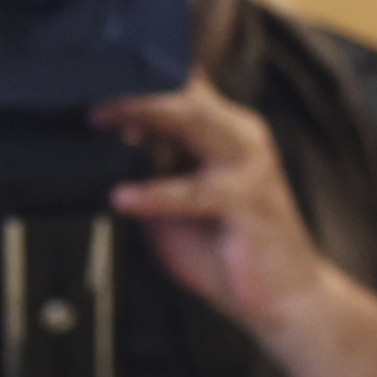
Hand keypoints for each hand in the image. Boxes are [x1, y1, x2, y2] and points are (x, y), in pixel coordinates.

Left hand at [99, 77, 335, 341]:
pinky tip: (124, 197)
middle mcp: (241, 138)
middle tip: (91, 96)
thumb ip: (157, 165)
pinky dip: (156, 192)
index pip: (186, 88)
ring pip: (193, 121)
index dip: (143, 79)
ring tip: (103, 121)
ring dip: (145, 113)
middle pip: (186, 93)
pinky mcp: (249, 201)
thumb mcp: (179, 200)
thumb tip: (117, 137)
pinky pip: (195, 190)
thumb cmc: (230, 251)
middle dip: (135, 87)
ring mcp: (249, 166)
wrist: (285, 297)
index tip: (96, 82)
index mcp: (227, 131)